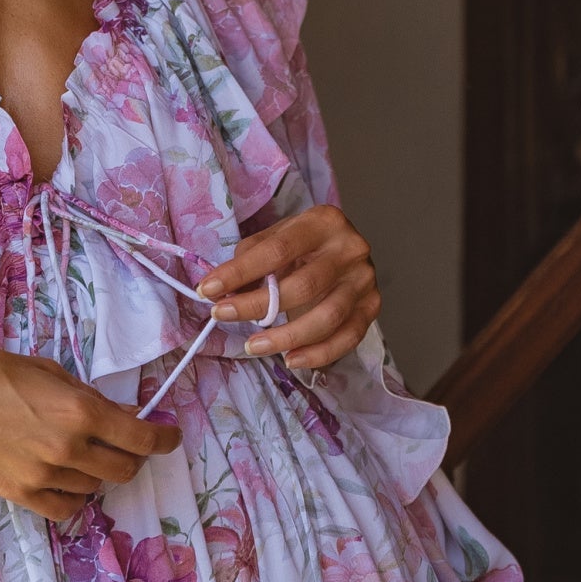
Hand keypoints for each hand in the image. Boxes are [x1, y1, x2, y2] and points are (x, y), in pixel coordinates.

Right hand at [0, 346, 180, 522]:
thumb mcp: (47, 370)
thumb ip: (88, 397)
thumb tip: (124, 414)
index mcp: (79, 411)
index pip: (142, 437)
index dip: (164, 438)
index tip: (168, 435)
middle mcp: (68, 449)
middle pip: (124, 469)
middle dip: (131, 455)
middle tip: (122, 443)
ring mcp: (44, 476)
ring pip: (95, 487)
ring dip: (97, 471)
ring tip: (78, 452)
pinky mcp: (21, 495)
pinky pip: (66, 507)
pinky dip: (74, 494)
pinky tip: (65, 477)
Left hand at [196, 204, 379, 371]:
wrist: (344, 249)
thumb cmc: (303, 245)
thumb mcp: (277, 238)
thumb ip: (251, 259)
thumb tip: (220, 290)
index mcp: (323, 222)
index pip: (277, 249)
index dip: (240, 272)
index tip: (208, 289)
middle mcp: (350, 248)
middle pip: (303, 285)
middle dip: (256, 305)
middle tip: (223, 315)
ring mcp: (364, 280)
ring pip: (327, 317)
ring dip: (286, 337)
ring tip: (253, 346)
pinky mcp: (372, 307)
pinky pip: (347, 338)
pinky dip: (318, 354)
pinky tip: (291, 359)